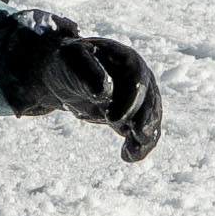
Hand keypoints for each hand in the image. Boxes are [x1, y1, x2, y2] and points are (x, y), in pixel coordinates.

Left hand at [0, 11, 168, 159]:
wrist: (64, 74)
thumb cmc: (66, 63)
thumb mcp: (71, 61)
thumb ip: (87, 72)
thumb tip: (104, 91)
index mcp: (124, 59)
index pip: (136, 77)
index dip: (130, 98)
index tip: (114, 118)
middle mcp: (137, 77)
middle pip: (149, 98)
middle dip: (145, 118)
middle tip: (137, 135)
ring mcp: (137, 97)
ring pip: (150, 117)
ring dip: (145, 135)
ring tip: (132, 152)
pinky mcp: (131, 115)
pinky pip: (141, 131)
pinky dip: (138, 145)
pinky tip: (127, 156)